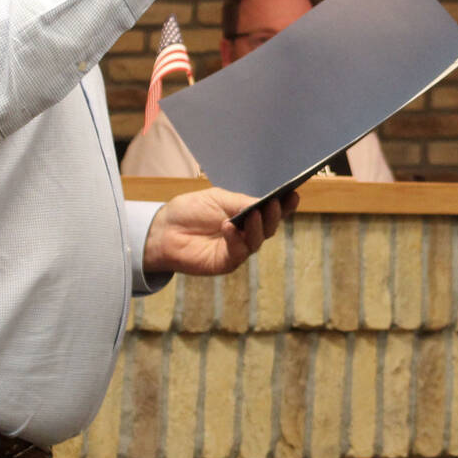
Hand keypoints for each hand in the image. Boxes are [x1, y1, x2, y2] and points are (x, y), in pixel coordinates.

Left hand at [143, 187, 299, 276]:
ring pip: (257, 241)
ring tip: (254, 214)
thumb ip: (240, 202)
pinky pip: (237, 253)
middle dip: (274, 216)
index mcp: (247, 215)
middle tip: (274, 204)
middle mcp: (246, 234)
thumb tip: (263, 203)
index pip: (271, 211)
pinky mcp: (225, 263)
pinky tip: (228, 227)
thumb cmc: (190, 211)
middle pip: (269, 228)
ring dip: (257, 227)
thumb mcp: (218, 199)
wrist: (163, 229)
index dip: (284, 205)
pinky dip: (235, 239)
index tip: (293, 194)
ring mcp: (237, 249)